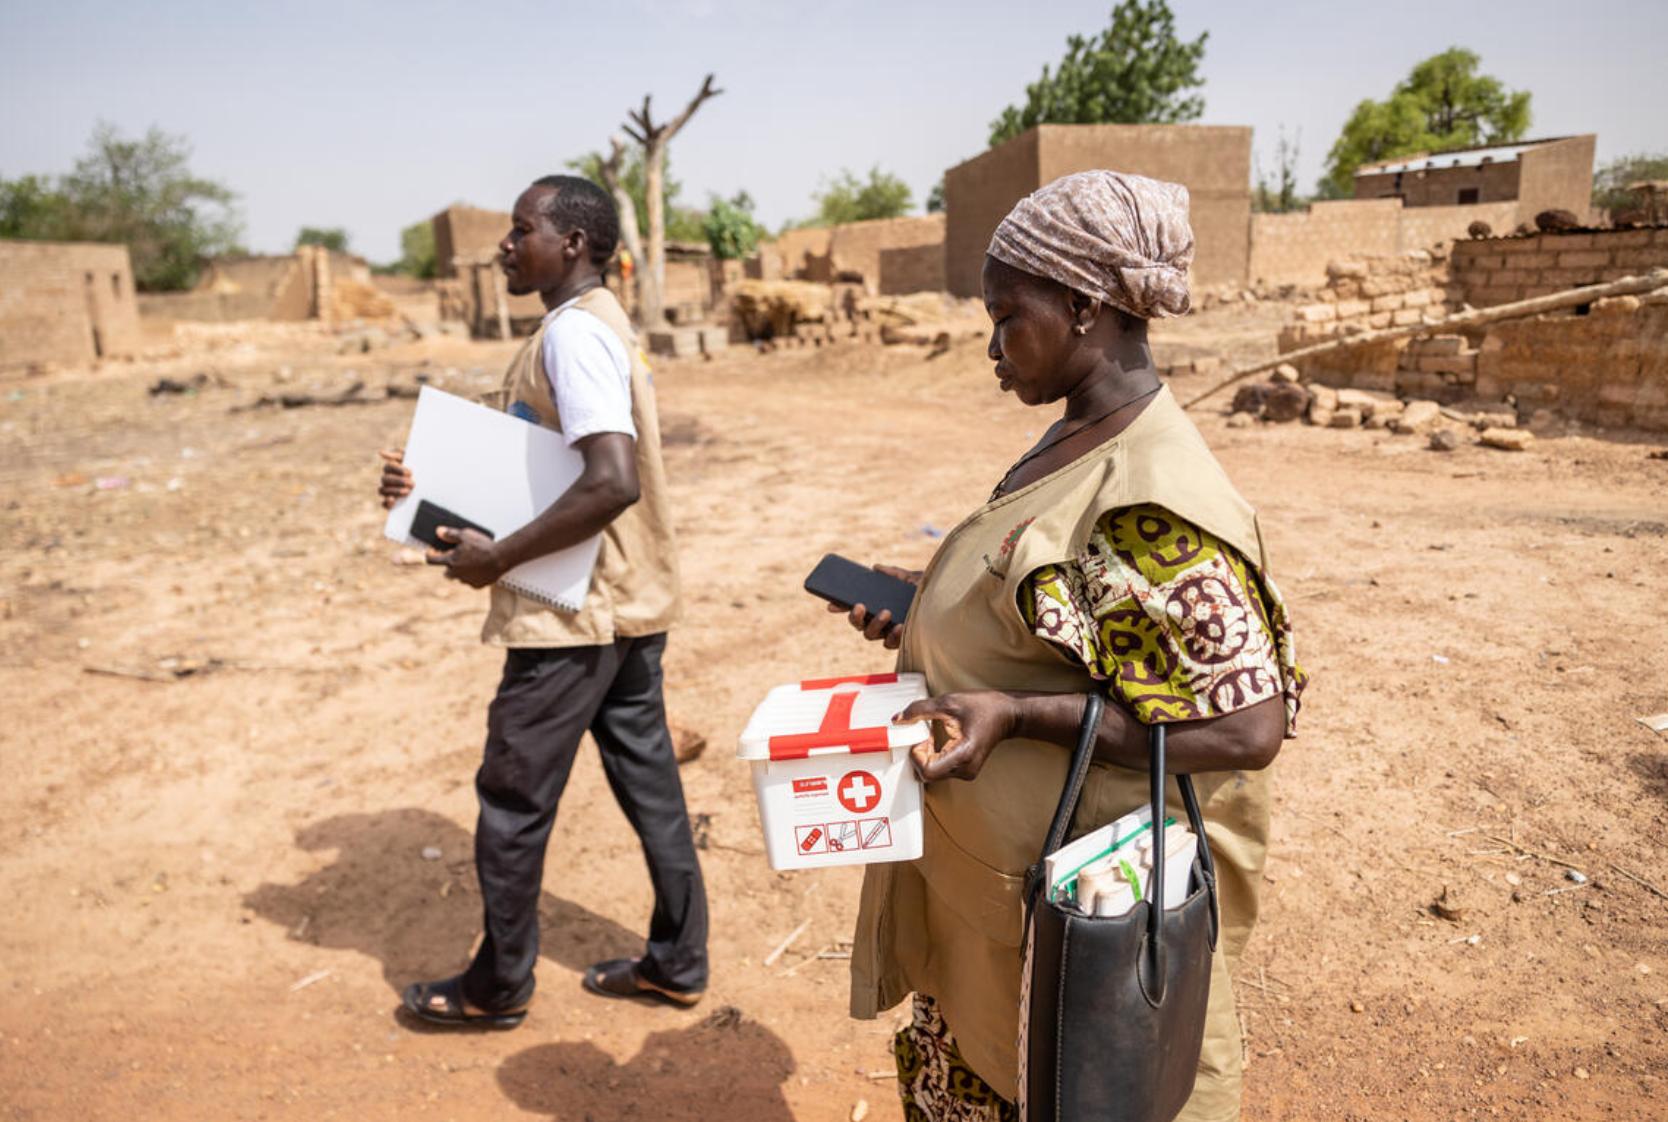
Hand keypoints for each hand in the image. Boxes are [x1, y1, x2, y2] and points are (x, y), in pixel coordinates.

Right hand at [378, 448, 412, 509]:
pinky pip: (384, 504)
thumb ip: (397, 453)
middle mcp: (386, 479)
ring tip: (407, 492)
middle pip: (385, 479)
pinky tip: (393, 500)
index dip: (398, 470)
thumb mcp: (410, 458)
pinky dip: (387, 503)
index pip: (388, 467)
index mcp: (390, 468)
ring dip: (394, 491)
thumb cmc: (417, 466)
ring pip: (383, 491)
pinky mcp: (390, 502)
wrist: (428, 480)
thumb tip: (381, 452)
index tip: (410, 472)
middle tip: (412, 483)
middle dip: (399, 481)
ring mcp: (387, 491)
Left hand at [427, 527, 503, 587]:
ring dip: (463, 571)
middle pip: (446, 573)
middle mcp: (456, 573)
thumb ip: (450, 534)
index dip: (430, 555)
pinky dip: (474, 576)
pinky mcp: (476, 585)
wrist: (501, 558)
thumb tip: (439, 531)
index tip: (432, 551)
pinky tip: (481, 568)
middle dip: (450, 566)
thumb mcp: (466, 535)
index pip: (432, 560)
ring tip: (474, 561)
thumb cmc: (483, 546)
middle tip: (459, 558)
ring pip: (460, 577)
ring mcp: (466, 581)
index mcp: (451, 561)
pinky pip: (472, 581)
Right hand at [826, 563, 921, 649]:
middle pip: (858, 624)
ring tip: (885, 613)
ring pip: (871, 635)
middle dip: (855, 616)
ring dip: (875, 625)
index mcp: (877, 606)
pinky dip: (893, 635)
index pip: (855, 608)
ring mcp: (889, 632)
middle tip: (860, 606)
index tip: (831, 605)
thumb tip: (877, 568)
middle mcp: (880, 622)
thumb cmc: (929, 592)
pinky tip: (900, 626)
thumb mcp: (912, 579)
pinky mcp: (901, 641)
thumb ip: (894, 573)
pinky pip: (891, 643)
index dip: (840, 607)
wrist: (948, 601)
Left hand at [895, 691, 1019, 781]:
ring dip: (925, 755)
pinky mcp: (965, 771)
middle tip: (924, 733)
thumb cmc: (983, 707)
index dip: (916, 754)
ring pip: (931, 773)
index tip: (921, 736)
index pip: (927, 770)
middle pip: (927, 773)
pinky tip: (938, 740)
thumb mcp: (949, 702)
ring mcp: (967, 773)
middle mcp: (966, 769)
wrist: (1008, 715)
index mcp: (963, 755)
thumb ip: (920, 710)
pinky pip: (939, 770)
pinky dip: (933, 756)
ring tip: (933, 735)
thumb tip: (898, 719)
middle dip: (919, 754)